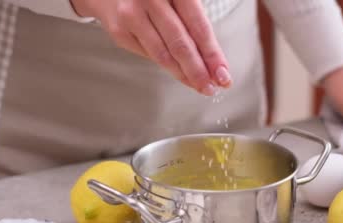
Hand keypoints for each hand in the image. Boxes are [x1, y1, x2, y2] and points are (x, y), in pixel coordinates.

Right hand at [70, 0, 231, 94]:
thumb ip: (193, 21)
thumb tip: (212, 61)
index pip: (198, 25)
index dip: (212, 53)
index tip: (223, 73)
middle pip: (180, 44)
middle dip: (199, 70)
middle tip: (212, 87)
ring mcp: (131, 14)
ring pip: (163, 54)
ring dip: (184, 74)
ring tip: (200, 86)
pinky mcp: (119, 30)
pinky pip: (148, 54)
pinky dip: (166, 66)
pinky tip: (179, 73)